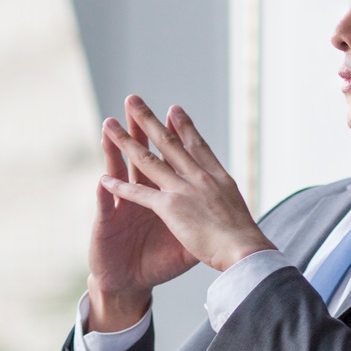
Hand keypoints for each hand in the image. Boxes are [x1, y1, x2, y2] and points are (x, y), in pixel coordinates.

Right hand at [86, 102, 195, 329]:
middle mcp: (139, 196)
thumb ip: (203, 223)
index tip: (175, 111)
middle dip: (137, 130)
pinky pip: (104, 208)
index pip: (165, 159)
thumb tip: (228, 212)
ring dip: (111, 151)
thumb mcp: (186, 243)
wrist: (129, 283)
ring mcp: (120, 207)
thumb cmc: (156, 262)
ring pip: (115, 173)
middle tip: (134, 102)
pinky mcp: (105, 225)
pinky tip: (102, 181)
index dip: (170, 136)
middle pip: (139, 156)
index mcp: (160, 196)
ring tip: (108, 129)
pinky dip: (104, 194)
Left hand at [95, 98, 273, 296]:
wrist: (245, 250)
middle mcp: (199, 177)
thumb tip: (228, 203)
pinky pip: (139, 193)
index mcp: (217, 177)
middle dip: (148, 120)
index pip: (197, 146)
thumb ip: (225, 202)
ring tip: (109, 124)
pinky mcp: (170, 207)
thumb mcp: (238, 211)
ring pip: (147, 160)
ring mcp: (183, 190)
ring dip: (125, 141)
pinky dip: (120, 187)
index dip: (184, 127)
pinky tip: (104, 178)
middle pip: (168, 143)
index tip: (173, 110)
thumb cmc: (246, 240)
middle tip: (133, 100)